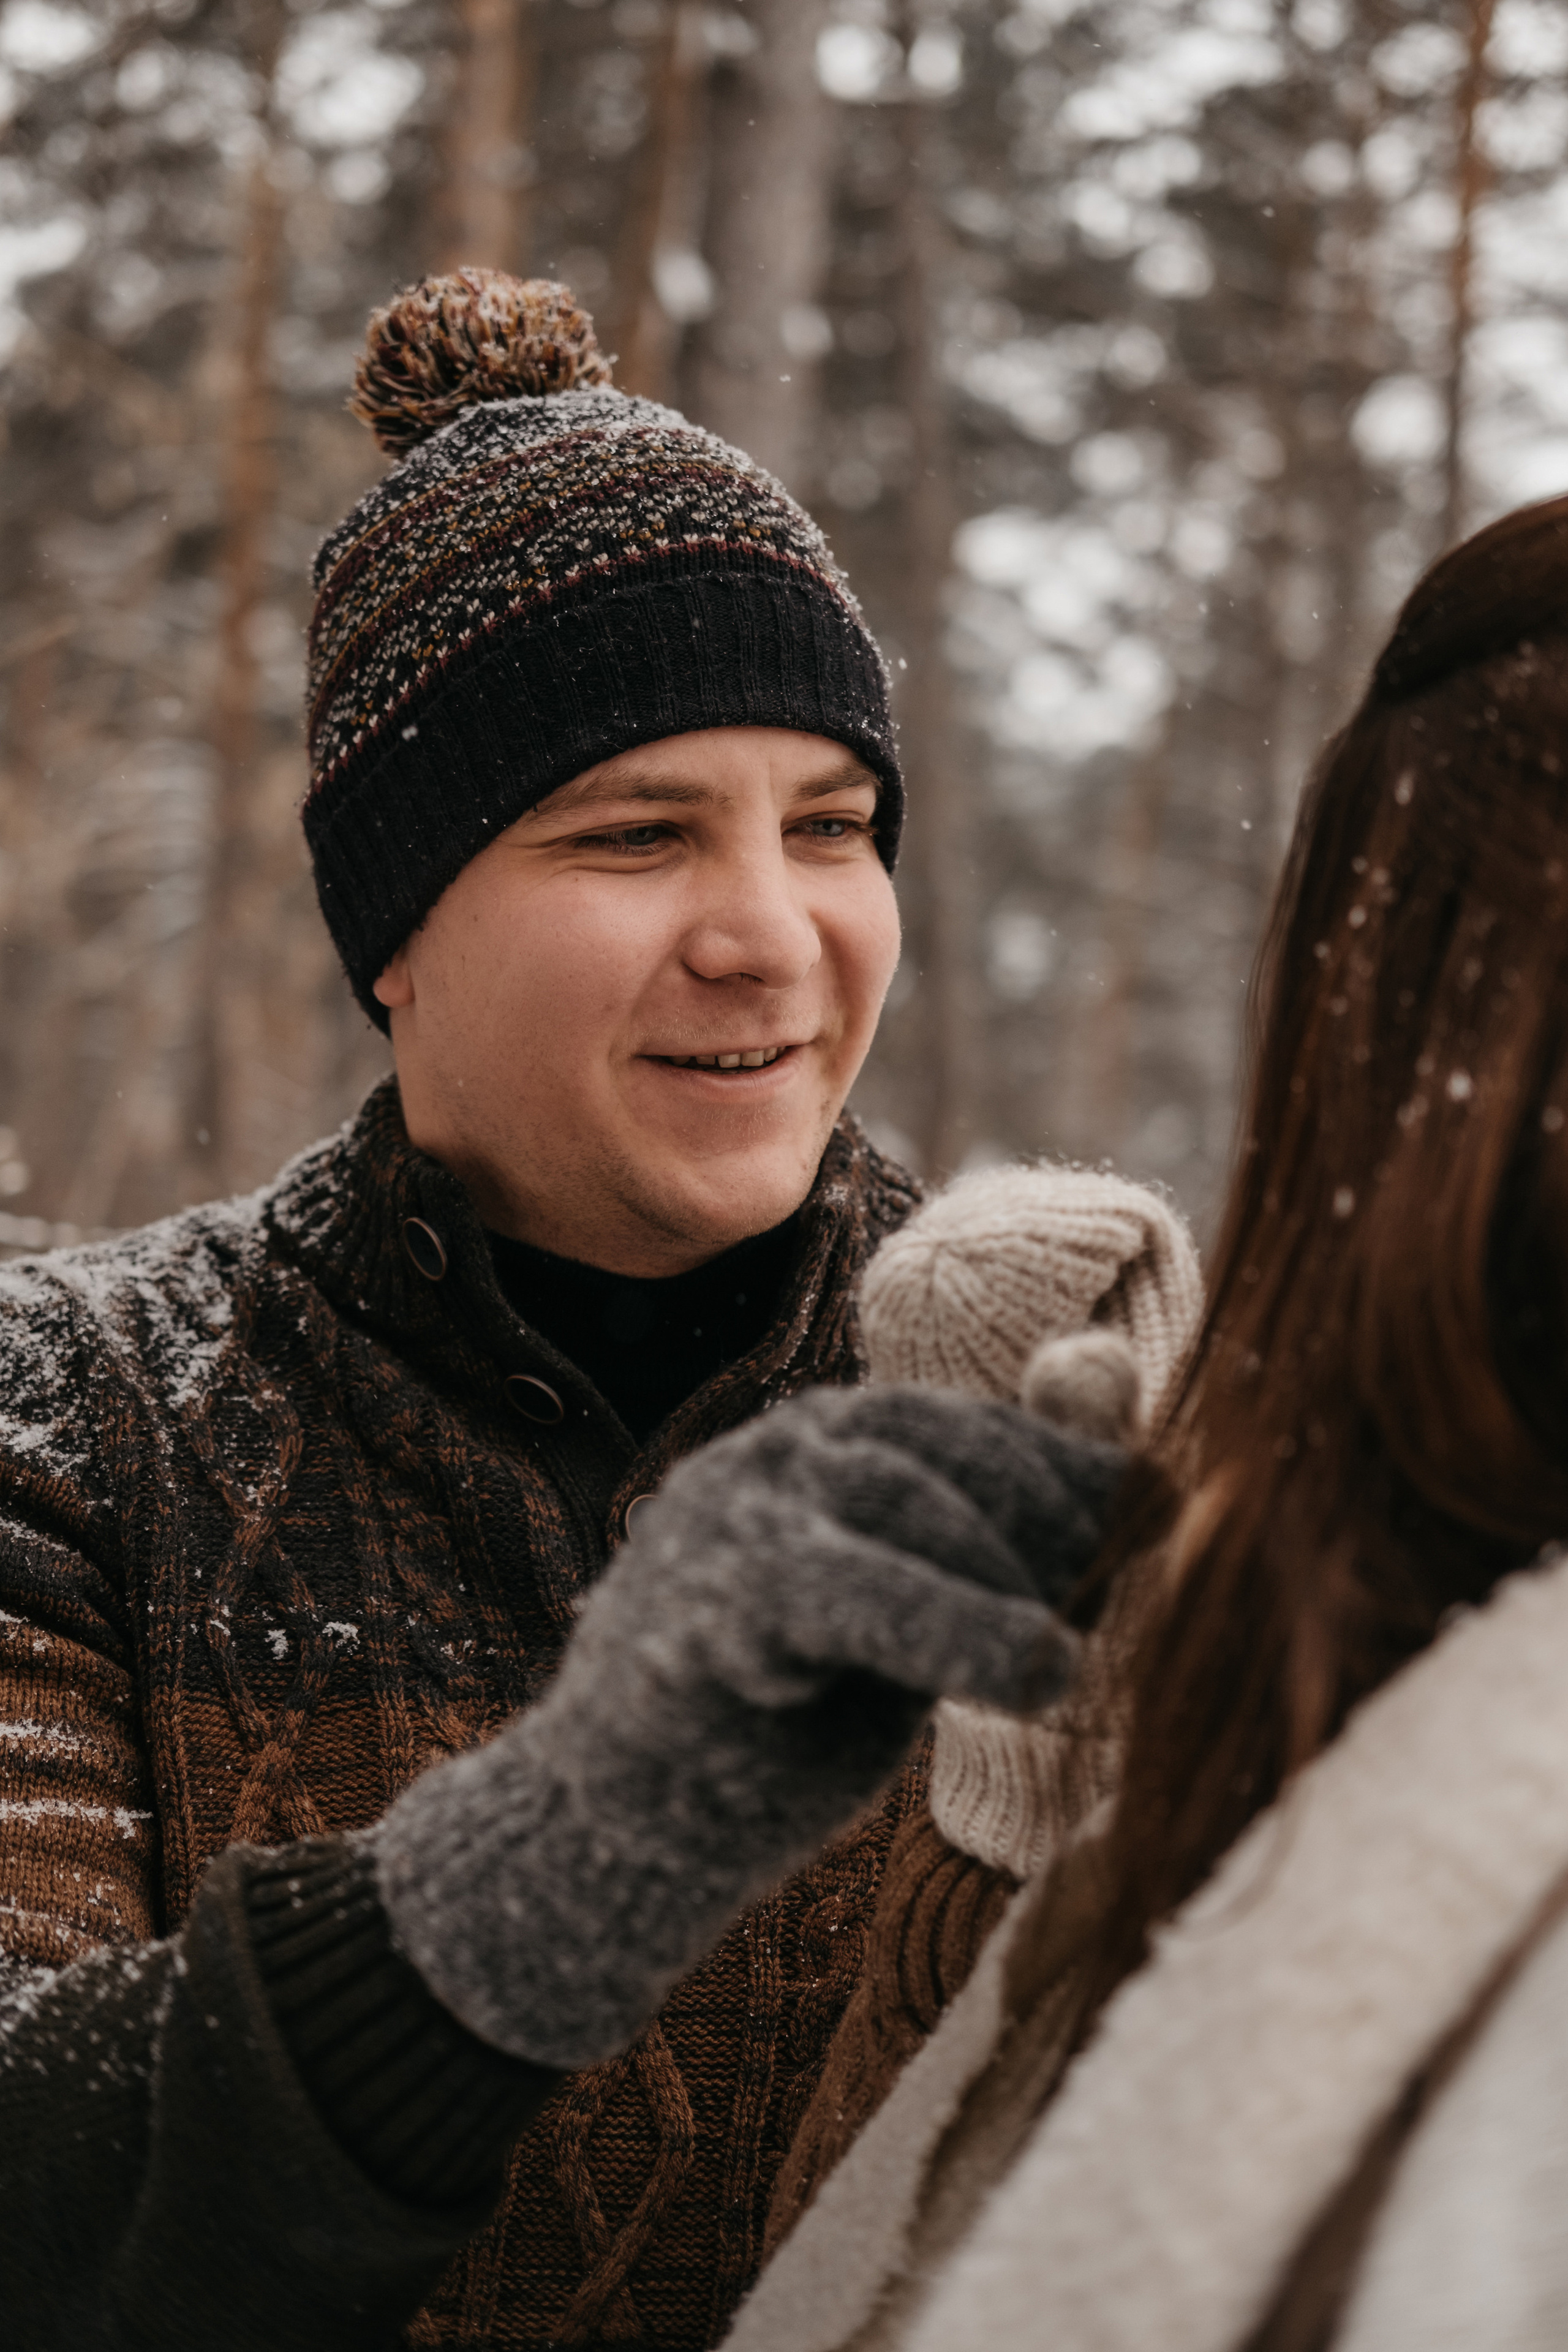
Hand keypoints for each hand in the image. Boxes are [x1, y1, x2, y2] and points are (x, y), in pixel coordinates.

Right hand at [375, 1386, 1124, 2067]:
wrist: (619, 1830)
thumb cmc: (783, 1719)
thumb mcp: (919, 1617)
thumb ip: (1015, 1528)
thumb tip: (1137, 1420)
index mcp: (832, 1443)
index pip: (984, 1427)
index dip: (1077, 1490)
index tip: (1139, 1559)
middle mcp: (782, 1451)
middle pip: (958, 1448)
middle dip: (1051, 1528)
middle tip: (1101, 1618)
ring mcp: (736, 1513)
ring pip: (912, 1505)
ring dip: (1015, 1583)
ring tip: (1070, 1666)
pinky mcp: (714, 1603)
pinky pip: (857, 1593)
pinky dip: (959, 1628)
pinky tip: (1038, 1672)